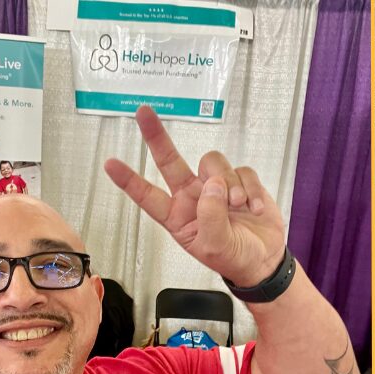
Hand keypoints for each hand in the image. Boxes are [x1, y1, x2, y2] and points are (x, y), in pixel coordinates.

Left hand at [104, 106, 285, 286]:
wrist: (264, 259)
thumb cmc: (235, 258)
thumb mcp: (216, 247)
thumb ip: (211, 217)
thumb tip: (213, 185)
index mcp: (178, 217)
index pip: (149, 196)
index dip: (129, 180)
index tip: (110, 164)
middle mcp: (193, 196)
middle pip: (170, 160)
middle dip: (157, 137)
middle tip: (143, 113)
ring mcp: (216, 186)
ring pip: (213, 163)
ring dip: (230, 184)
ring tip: (239, 206)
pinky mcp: (240, 180)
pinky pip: (243, 171)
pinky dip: (252, 189)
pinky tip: (254, 207)